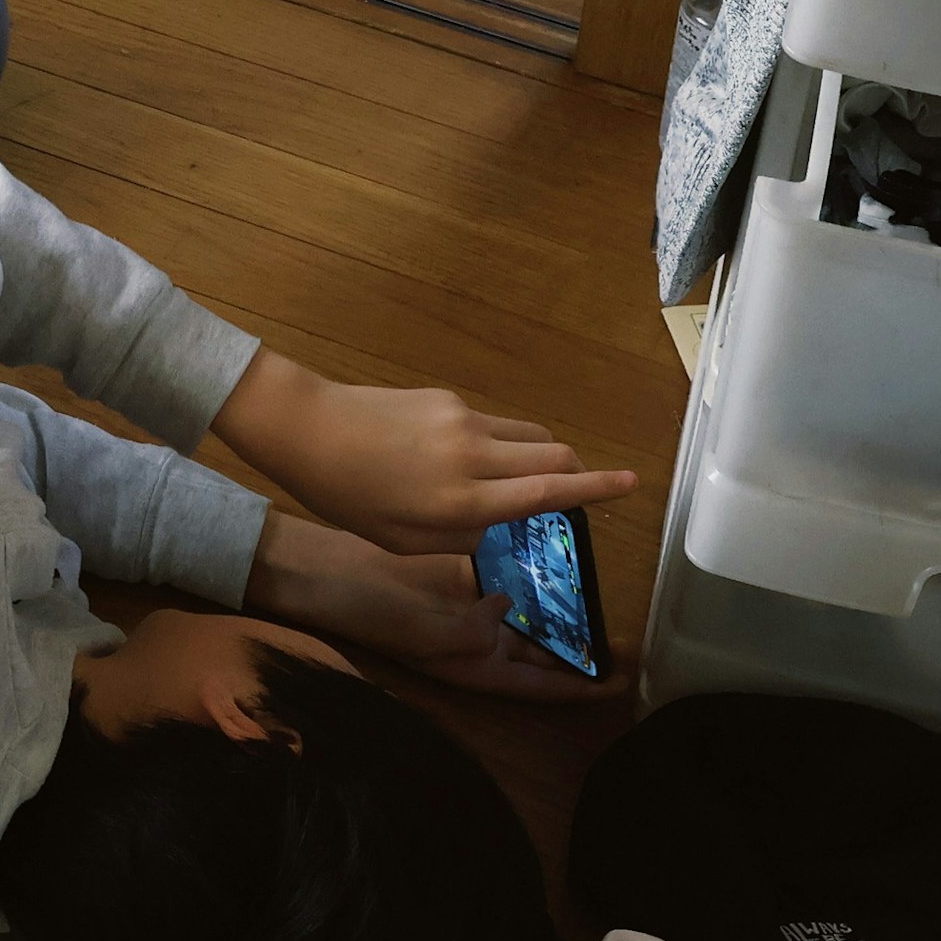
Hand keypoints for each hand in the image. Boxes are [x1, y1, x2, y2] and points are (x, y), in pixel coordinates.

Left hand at [212, 351, 635, 556]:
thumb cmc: (348, 498)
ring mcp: (463, 420)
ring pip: (529, 436)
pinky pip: (494, 425)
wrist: (308, 429)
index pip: (546, 492)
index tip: (631, 484)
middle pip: (554, 455)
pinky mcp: (449, 399)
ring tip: (512, 481)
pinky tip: (455, 460)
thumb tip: (497, 522)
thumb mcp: (404, 541)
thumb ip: (460, 538)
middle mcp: (472, 455)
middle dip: (578, 472)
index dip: (595, 490)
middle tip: (578, 490)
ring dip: (539, 457)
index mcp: (461, 501)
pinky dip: (498, 445)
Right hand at [244, 515, 625, 701]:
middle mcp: (480, 643)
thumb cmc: (374, 609)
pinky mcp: (465, 578)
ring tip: (603, 589)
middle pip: (544, 652)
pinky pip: (512, 576)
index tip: (623, 680)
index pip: (538, 686)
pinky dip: (536, 569)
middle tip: (629, 634)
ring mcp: (473, 609)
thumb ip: (470, 630)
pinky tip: (562, 549)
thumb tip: (508, 613)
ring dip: (565, 606)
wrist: (331, 574)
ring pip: (533, 613)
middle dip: (583, 647)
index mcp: (474, 667)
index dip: (581, 686)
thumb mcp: (422, 630)